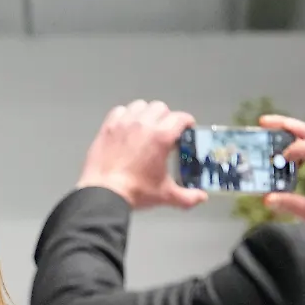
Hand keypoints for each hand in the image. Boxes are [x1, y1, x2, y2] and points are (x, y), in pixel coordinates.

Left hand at [77, 100, 206, 209]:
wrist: (103, 194)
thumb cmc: (135, 192)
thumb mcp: (165, 195)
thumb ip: (187, 197)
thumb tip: (201, 198)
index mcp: (161, 136)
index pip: (181, 118)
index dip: (186, 123)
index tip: (186, 131)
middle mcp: (143, 124)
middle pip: (161, 108)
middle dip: (166, 118)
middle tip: (165, 132)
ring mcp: (124, 124)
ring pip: (140, 106)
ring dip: (146, 113)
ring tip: (146, 127)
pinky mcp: (108, 127)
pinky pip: (119, 111)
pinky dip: (125, 115)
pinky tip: (127, 127)